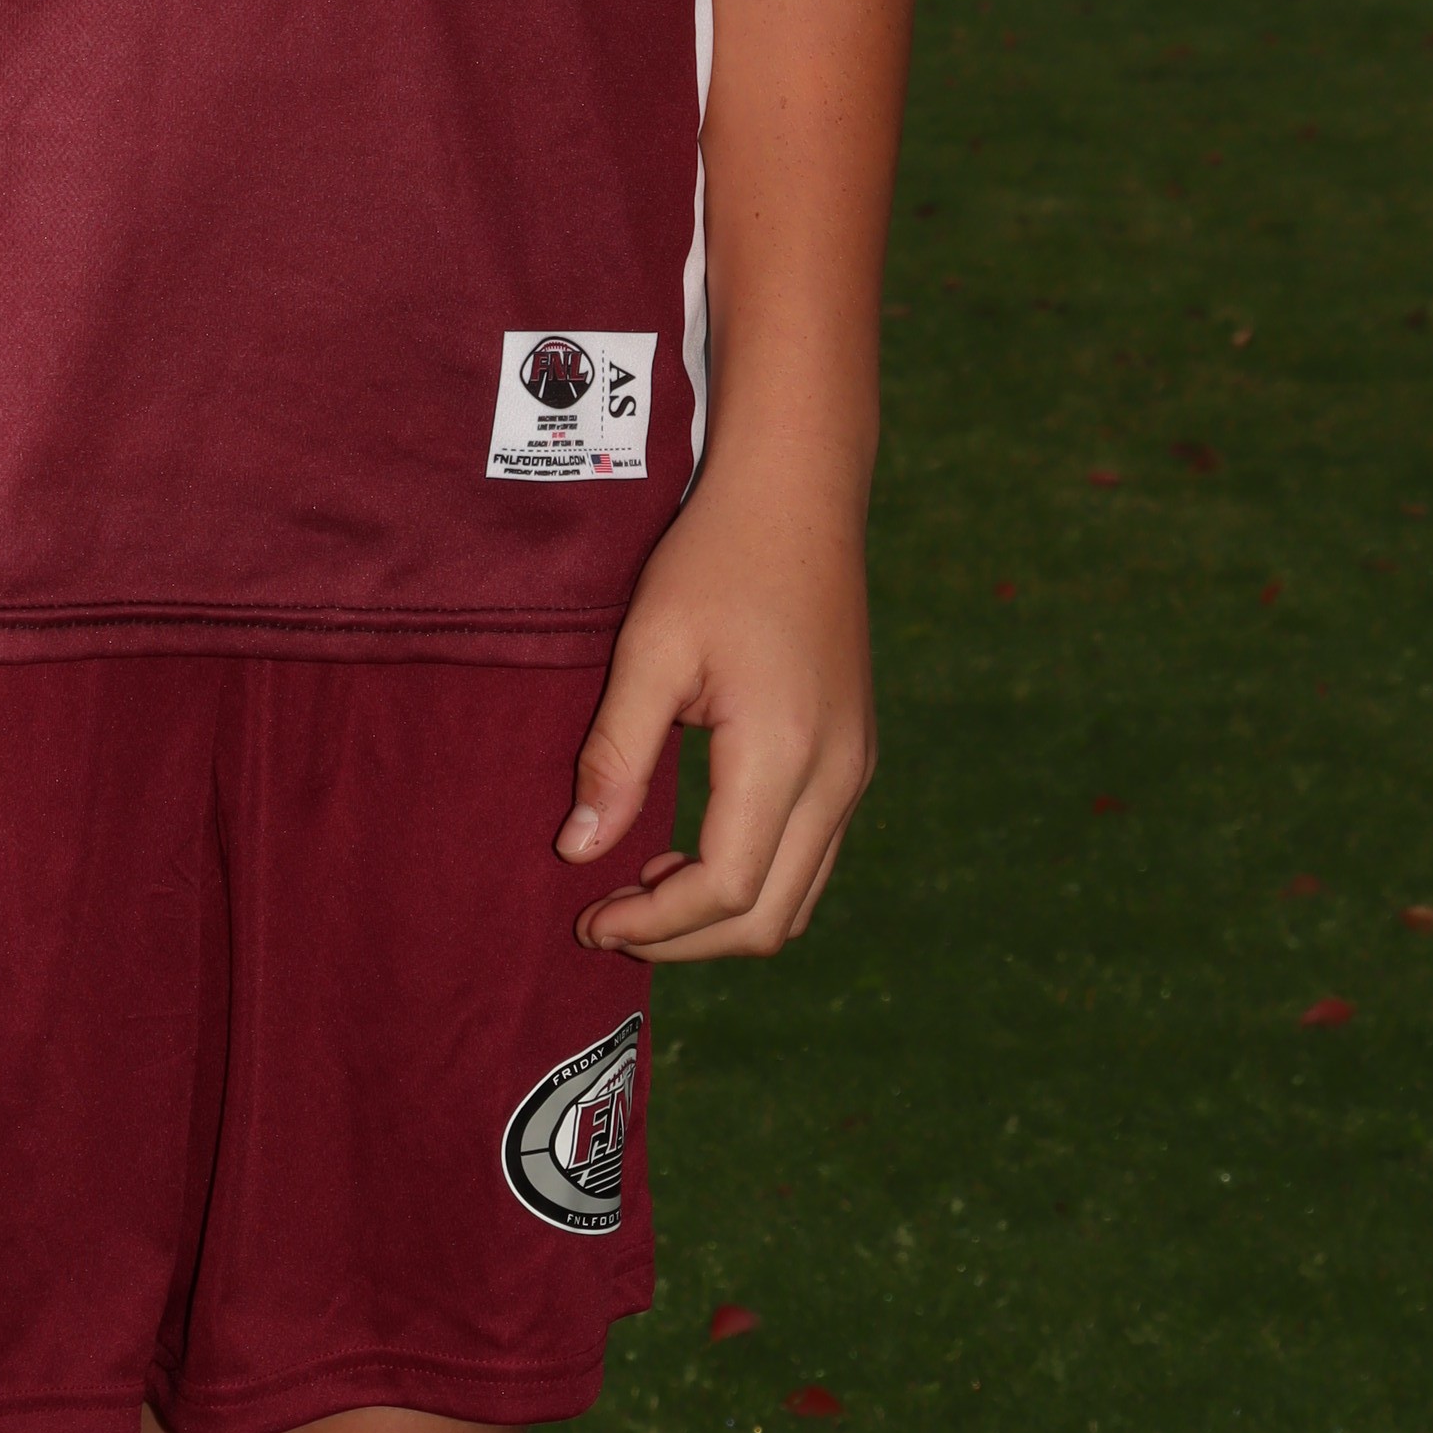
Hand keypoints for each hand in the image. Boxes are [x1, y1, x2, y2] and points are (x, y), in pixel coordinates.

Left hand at [552, 451, 874, 962]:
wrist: (798, 493)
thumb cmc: (716, 558)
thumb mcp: (649, 648)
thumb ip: (615, 755)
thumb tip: (577, 852)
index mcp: (785, 753)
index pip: (726, 890)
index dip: (655, 924)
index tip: (588, 919)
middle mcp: (837, 777)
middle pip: (769, 917)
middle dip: (684, 939)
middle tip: (607, 918)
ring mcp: (856, 768)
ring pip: (797, 896)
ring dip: (720, 915)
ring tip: (640, 887)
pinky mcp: (855, 754)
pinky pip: (811, 855)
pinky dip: (753, 878)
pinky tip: (692, 845)